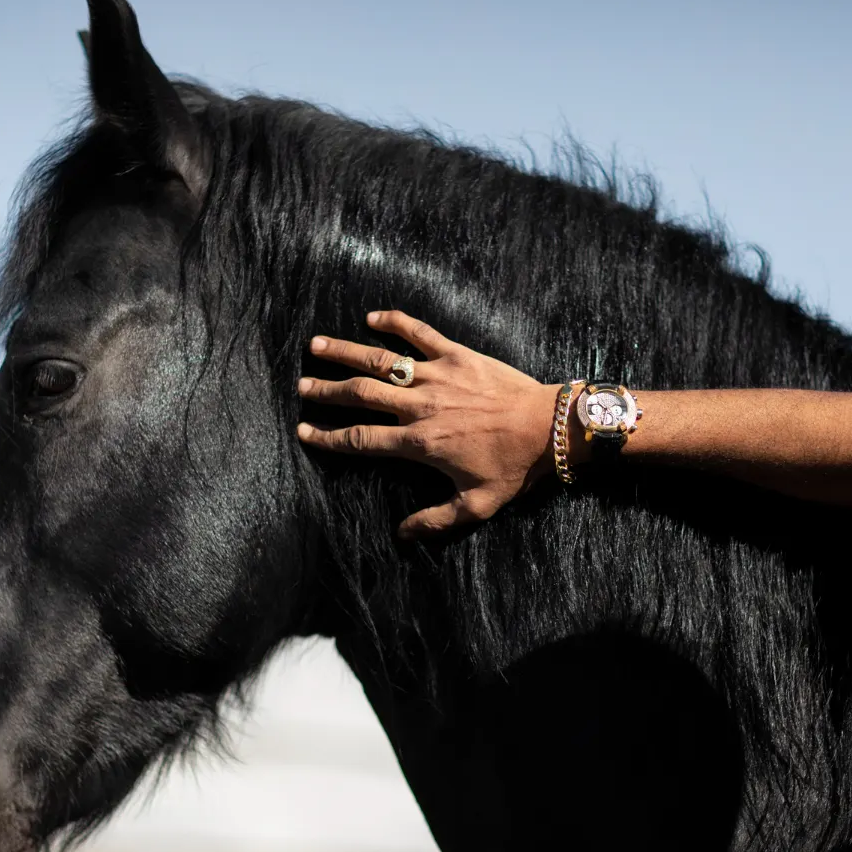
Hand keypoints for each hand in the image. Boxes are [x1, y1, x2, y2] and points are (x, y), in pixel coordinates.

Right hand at [296, 310, 565, 538]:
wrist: (550, 428)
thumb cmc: (514, 467)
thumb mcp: (476, 505)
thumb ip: (436, 520)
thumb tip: (402, 535)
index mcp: (419, 443)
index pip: (361, 440)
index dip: (328, 437)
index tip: (304, 431)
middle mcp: (420, 407)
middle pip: (360, 395)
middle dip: (326, 391)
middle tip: (301, 387)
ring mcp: (437, 376)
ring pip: (380, 359)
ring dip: (344, 352)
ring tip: (315, 346)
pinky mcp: (457, 354)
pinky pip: (419, 333)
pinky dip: (394, 321)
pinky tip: (372, 316)